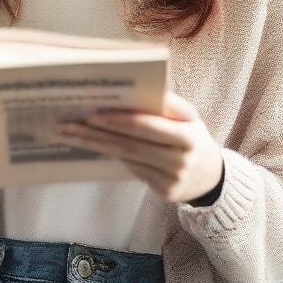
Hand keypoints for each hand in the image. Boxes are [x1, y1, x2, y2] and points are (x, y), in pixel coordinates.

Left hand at [55, 91, 223, 204]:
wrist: (212, 177)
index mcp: (188, 135)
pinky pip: (133, 170)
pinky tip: (92, 145)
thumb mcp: (187, 116)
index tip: (93, 113)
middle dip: (98, 134)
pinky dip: (112, 156)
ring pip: (128, 159)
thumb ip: (163, 104)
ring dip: (97, 145)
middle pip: (132, 145)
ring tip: (71, 134)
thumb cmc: (192, 136)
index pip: (148, 127)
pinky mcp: (164, 193)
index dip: (120, 121)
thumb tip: (130, 89)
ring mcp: (173, 180)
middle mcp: (182, 160)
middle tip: (70, 124)